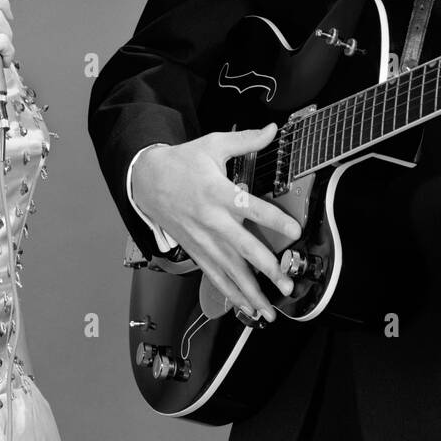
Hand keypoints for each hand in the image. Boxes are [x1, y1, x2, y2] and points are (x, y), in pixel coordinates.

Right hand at [131, 125, 301, 321]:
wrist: (146, 181)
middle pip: (242, 248)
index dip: (273, 220)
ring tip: (269, 310)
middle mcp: (212, 221)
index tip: (294, 231)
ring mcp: (203, 240)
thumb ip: (245, 140)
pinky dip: (231, 294)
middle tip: (285, 283)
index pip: (251, 208)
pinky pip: (215, 276)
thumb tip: (271, 129)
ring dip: (250, 291)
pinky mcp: (196, 251)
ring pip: (229, 270)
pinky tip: (246, 308)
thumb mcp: (212, 145)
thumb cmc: (182, 163)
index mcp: (218, 192)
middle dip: (266, 268)